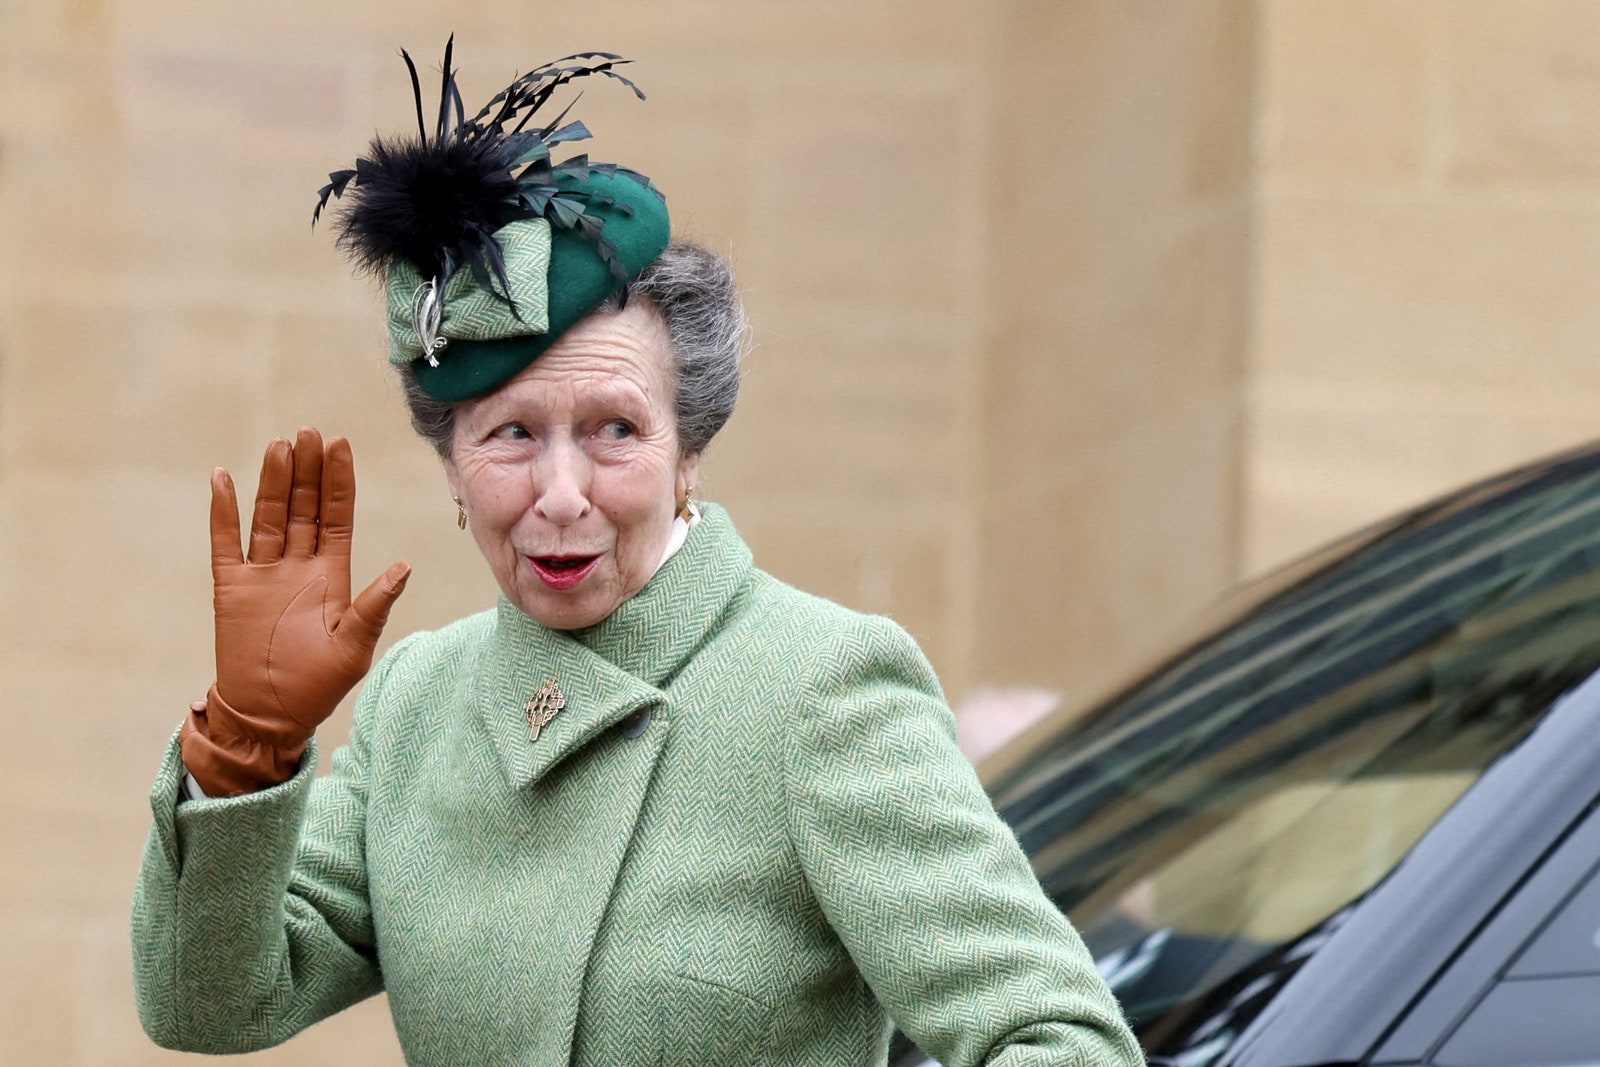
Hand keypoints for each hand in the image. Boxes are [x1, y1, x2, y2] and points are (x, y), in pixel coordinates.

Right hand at [181, 428, 409, 794]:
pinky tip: (223, 479)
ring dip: (274, 482)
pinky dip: (223, 512)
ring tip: (280, 445)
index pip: (336, 516)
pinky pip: (226, 543)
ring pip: (269, 516)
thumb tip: (404, 565)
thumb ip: (375, 604)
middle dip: (307, 470)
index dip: (338, 481)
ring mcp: (263, 574)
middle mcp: (298, 566)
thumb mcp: (354, 646)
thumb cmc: (316, 686)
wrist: (268, 717)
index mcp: (332, 575)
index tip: (340, 443)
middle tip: (310, 431)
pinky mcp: (232, 588)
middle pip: (303, 507)